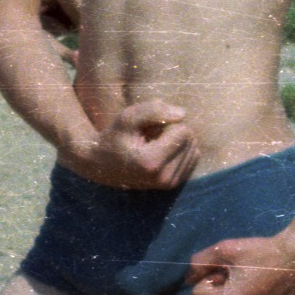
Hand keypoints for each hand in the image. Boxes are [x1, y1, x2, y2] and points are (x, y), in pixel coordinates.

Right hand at [65, 99, 198, 188]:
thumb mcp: (127, 117)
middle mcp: (163, 178)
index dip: (167, 124)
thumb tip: (183, 114)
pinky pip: (193, 157)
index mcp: (152, 163)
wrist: (101, 165)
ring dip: (175, 142)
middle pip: (190, 139)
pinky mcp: (174, 184)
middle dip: (172, 132)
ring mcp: (170, 184)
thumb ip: (154, 110)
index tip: (147, 131)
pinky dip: (179, 151)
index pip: (184, 131)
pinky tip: (160, 154)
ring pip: (193, 147)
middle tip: (149, 139)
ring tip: (152, 147)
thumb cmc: (115, 137)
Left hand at [186, 234, 294, 294]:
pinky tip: (261, 286)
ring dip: (232, 294)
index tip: (227, 267)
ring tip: (251, 277)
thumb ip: (200, 261)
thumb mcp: (226, 249)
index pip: (197, 293)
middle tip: (240, 270)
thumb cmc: (263, 251)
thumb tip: (187, 276)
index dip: (208, 276)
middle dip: (219, 286)